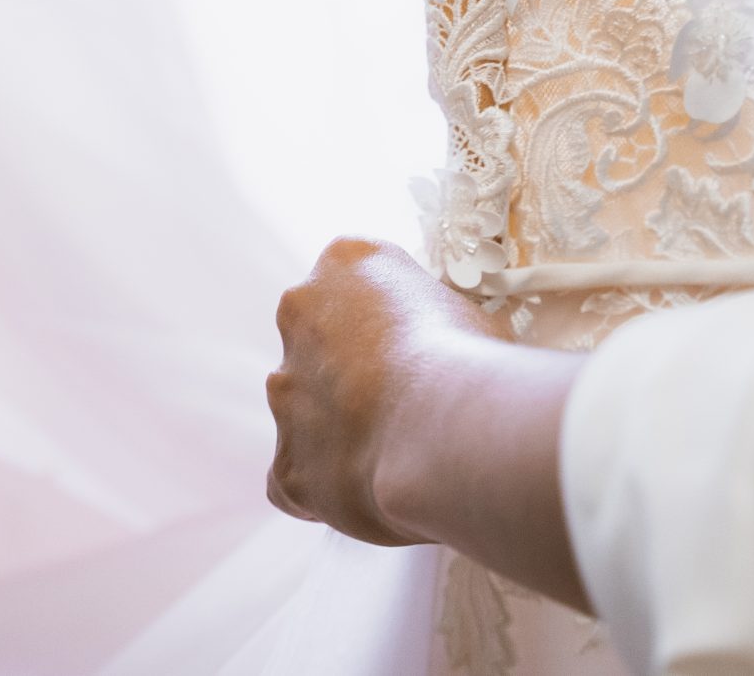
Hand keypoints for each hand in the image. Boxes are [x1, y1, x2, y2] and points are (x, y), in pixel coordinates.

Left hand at [264, 237, 507, 544]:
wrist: (443, 431)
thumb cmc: (468, 362)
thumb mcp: (465, 311)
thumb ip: (431, 320)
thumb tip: (447, 349)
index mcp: (346, 262)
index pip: (354, 281)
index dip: (390, 321)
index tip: (419, 346)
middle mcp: (299, 316)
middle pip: (319, 343)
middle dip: (353, 373)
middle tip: (406, 401)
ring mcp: (286, 392)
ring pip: (304, 411)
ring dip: (339, 428)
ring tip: (397, 452)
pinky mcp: (285, 463)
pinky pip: (295, 478)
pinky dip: (324, 488)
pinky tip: (368, 491)